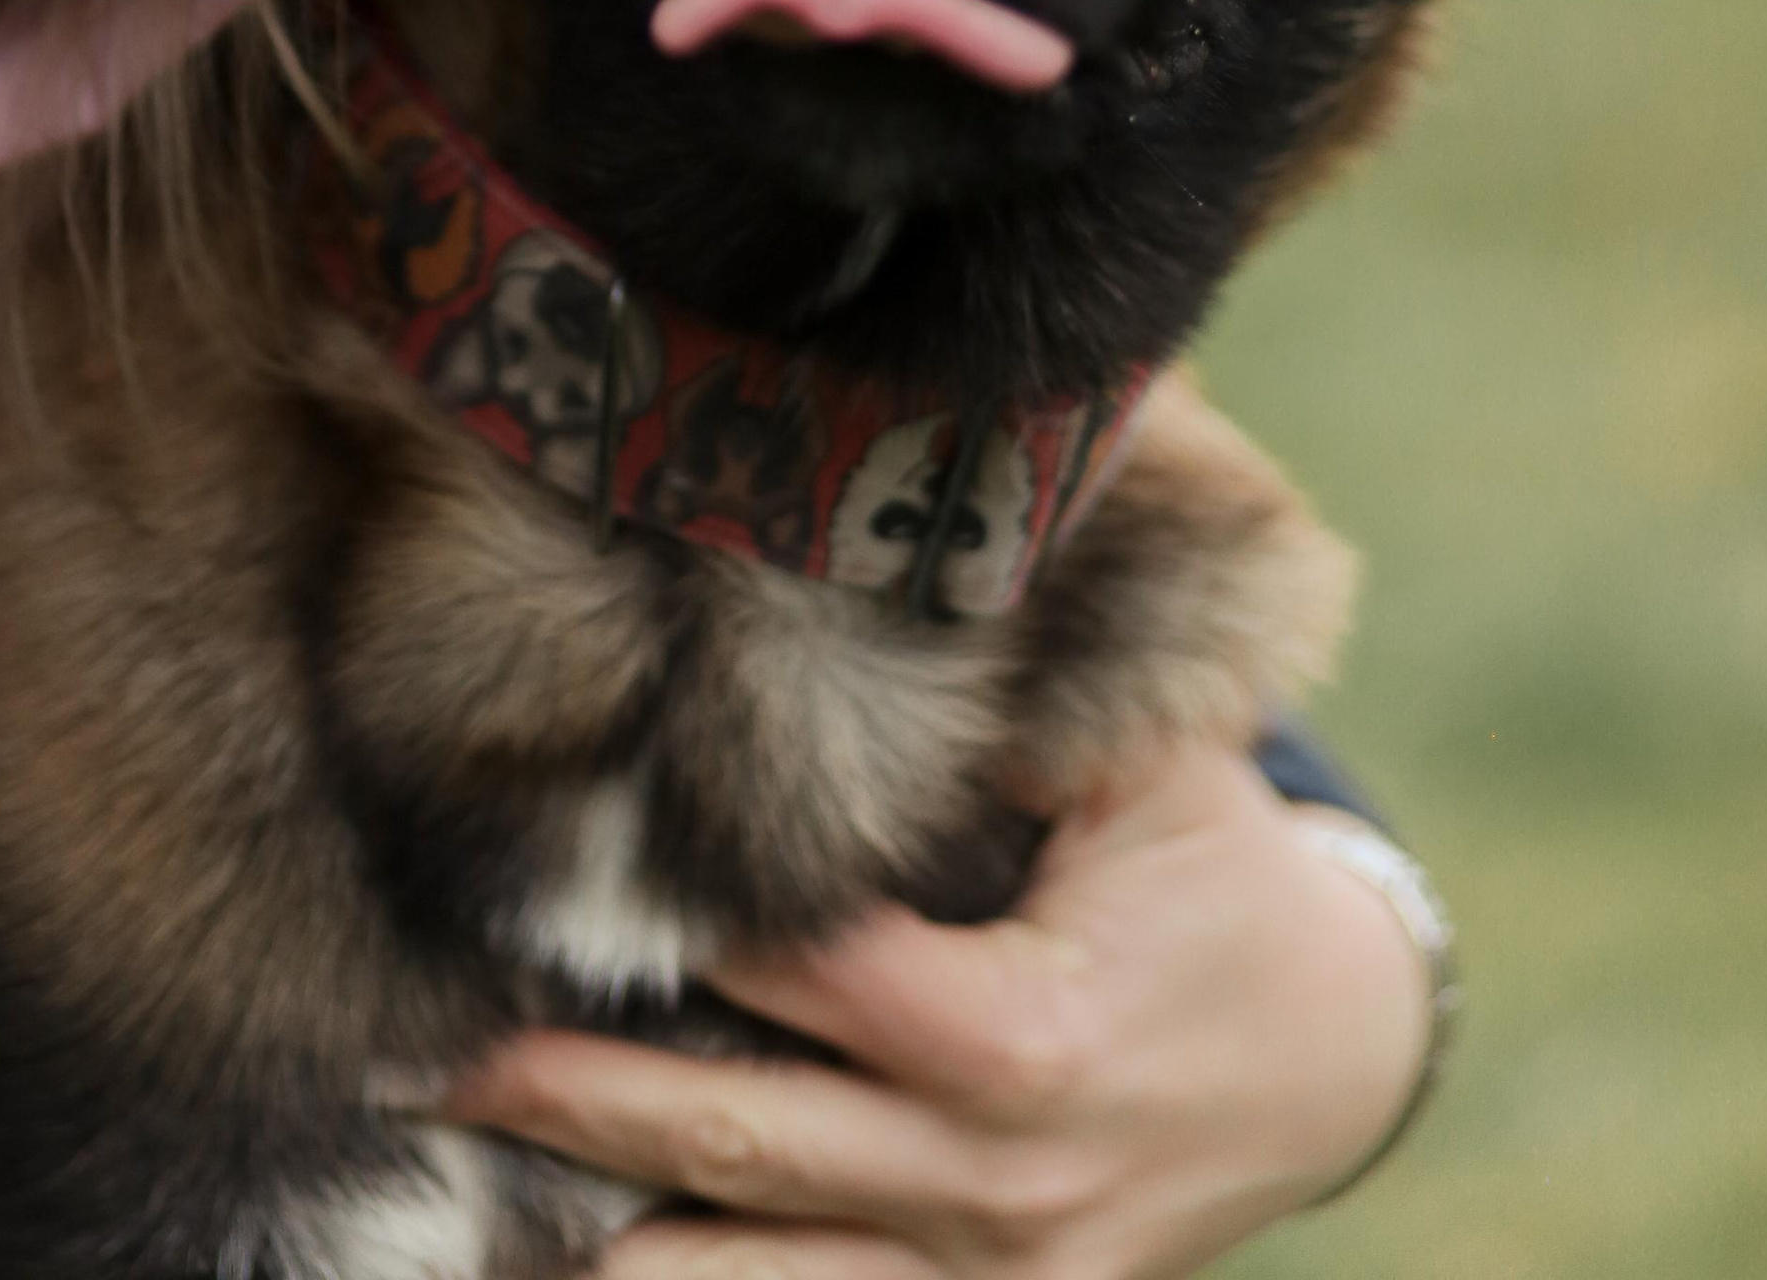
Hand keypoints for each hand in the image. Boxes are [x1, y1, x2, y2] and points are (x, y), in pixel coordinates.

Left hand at [440, 742, 1435, 1277]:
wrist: (1336, 1053)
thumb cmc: (1210, 870)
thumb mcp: (1151, 767)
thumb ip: (1022, 698)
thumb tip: (898, 558)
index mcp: (1038, 1036)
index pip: (833, 985)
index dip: (705, 939)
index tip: (562, 888)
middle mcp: (1004, 1184)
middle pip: (752, 1145)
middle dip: (580, 1099)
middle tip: (430, 1060)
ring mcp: (995, 1279)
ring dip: (607, 1240)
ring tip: (455, 1186)